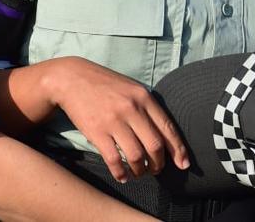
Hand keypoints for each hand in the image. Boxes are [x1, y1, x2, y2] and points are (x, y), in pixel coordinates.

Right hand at [41, 57, 189, 182]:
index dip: (178, 150)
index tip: (183, 164)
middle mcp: (131, 108)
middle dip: (158, 164)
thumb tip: (165, 135)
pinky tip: (122, 176)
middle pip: (155, 146)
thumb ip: (147, 107)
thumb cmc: (105, 85)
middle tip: (155, 169)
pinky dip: (120, 173)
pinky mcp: (96, 131)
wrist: (71, 78)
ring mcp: (113, 120)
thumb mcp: (131, 88)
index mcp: (143, 97)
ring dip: (140, 170)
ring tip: (138, 172)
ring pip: (136, 156)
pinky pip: (114, 160)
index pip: (167, 128)